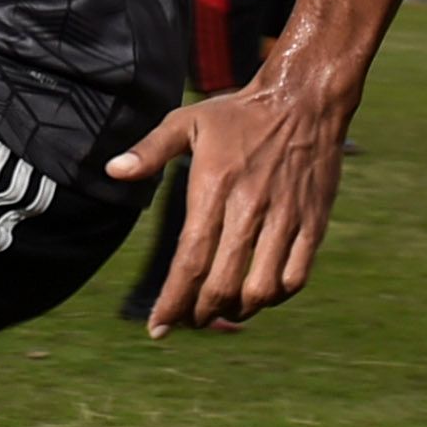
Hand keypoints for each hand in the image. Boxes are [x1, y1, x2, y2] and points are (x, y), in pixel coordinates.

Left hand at [103, 62, 354, 333]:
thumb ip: (150, 150)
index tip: (158, 327)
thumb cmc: (239, 114)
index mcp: (215, 188)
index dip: (172, 301)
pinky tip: (259, 295)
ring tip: (221, 310)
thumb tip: (113, 171)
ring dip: (237, 310)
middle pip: (223, 284)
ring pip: (261, 289)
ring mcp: (286, 218)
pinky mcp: (313, 223)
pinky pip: (296, 277)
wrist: (304, 99)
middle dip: (199, 314)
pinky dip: (275, 297)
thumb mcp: (188, 121)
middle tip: (187, 320)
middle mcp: (250, 208)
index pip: (190, 261)